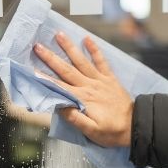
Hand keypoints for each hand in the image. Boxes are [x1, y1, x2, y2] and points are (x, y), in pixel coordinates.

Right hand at [34, 32, 134, 146]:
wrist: (137, 126)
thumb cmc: (113, 132)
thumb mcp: (91, 131)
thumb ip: (75, 119)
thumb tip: (59, 106)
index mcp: (83, 99)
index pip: (59, 86)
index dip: (44, 78)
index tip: (31, 70)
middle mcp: (90, 86)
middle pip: (66, 69)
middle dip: (50, 57)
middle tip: (38, 46)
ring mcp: (100, 80)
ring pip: (81, 61)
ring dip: (69, 47)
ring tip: (59, 34)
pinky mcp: (109, 79)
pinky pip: (102, 61)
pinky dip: (94, 49)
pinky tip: (87, 39)